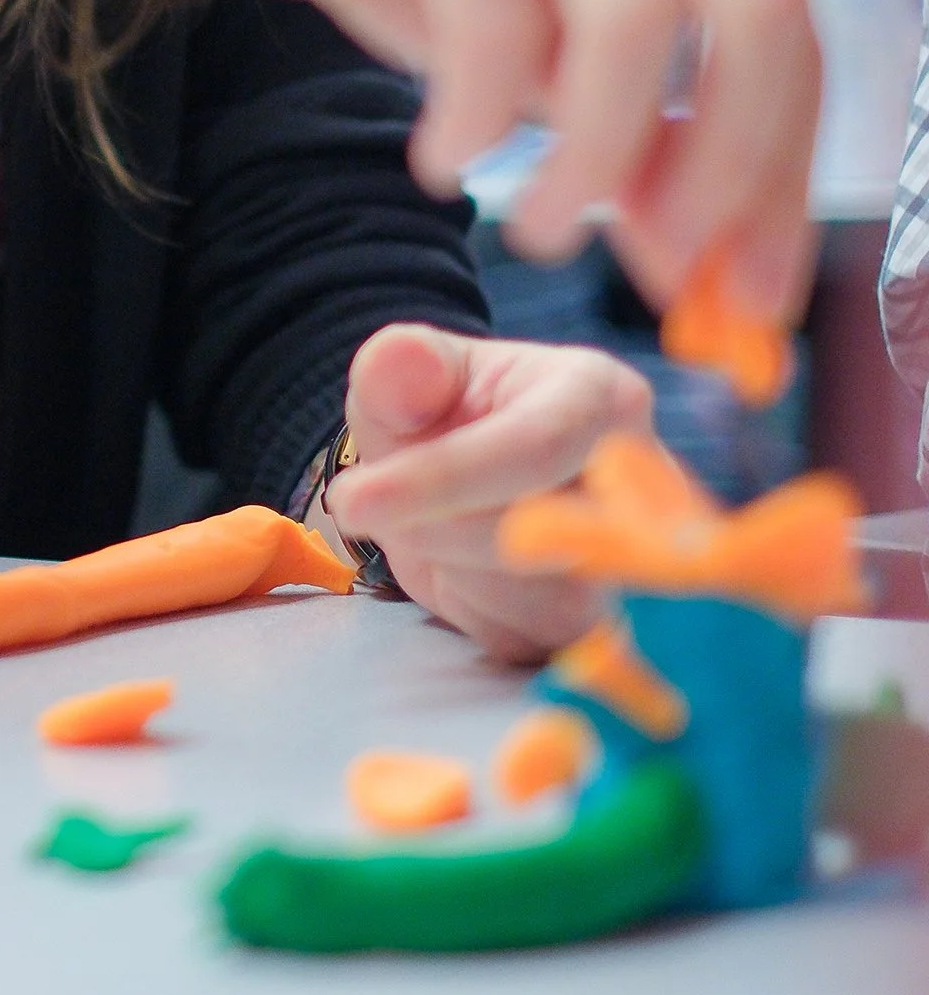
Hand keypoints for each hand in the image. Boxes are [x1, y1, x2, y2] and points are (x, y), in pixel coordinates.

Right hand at [183, 0, 818, 322]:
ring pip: (630, 24)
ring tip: (540, 227)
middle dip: (721, 168)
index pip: (791, 16)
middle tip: (663, 270)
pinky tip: (446, 154)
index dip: (789, 167)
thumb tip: (708, 260)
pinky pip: (495, 24)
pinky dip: (480, 119)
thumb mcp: (551, 34)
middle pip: (751, 9)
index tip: (760, 293)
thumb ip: (643, 121)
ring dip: (591, 160)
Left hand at [322, 322, 652, 660]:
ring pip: (533, 594)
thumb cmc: (439, 414)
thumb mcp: (405, 376)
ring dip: (449, 565)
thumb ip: (401, 366)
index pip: (535, 446)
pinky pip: (525, 636)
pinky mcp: (600, 621)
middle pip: (535, 529)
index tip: (353, 500)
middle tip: (366, 502)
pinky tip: (460, 564)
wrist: (452, 484)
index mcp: (602, 395)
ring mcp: (630, 557)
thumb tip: (401, 357)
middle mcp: (642, 480)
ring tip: (426, 519)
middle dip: (434, 525)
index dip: (441, 478)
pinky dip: (469, 607)